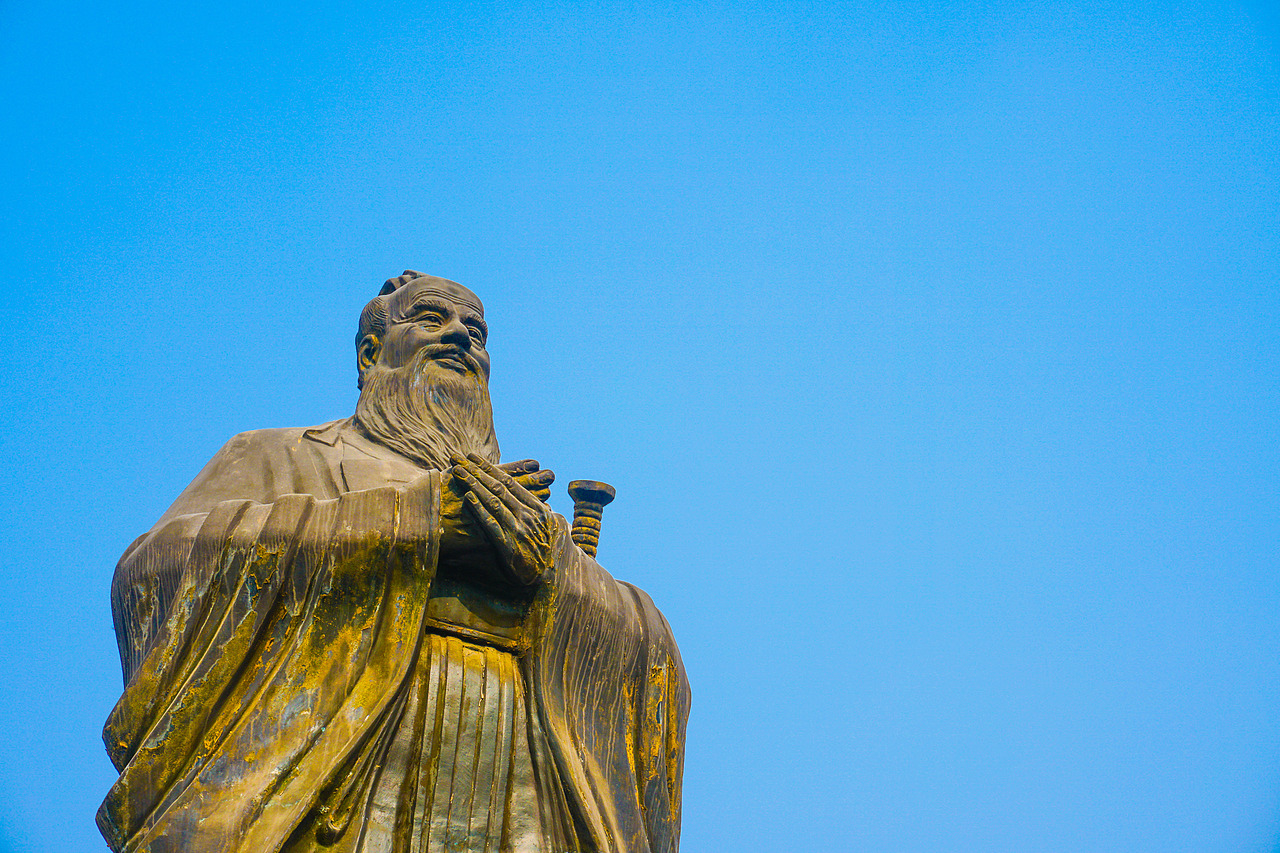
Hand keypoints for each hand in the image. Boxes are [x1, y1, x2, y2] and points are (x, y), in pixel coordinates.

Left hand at [438, 459, 552, 557]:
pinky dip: (479, 510)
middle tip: (457, 457)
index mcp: (537, 509)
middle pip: (497, 488)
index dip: (489, 468)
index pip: (509, 482)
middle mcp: (528, 516)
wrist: (554, 579)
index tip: (473, 457)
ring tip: (458, 472)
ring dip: (473, 485)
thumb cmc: (548, 553)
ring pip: (493, 502)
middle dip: (476, 471)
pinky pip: (492, 525)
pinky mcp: (509, 547)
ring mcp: (518, 530)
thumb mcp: (550, 528)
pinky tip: (468, 498)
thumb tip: (529, 497)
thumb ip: (537, 512)